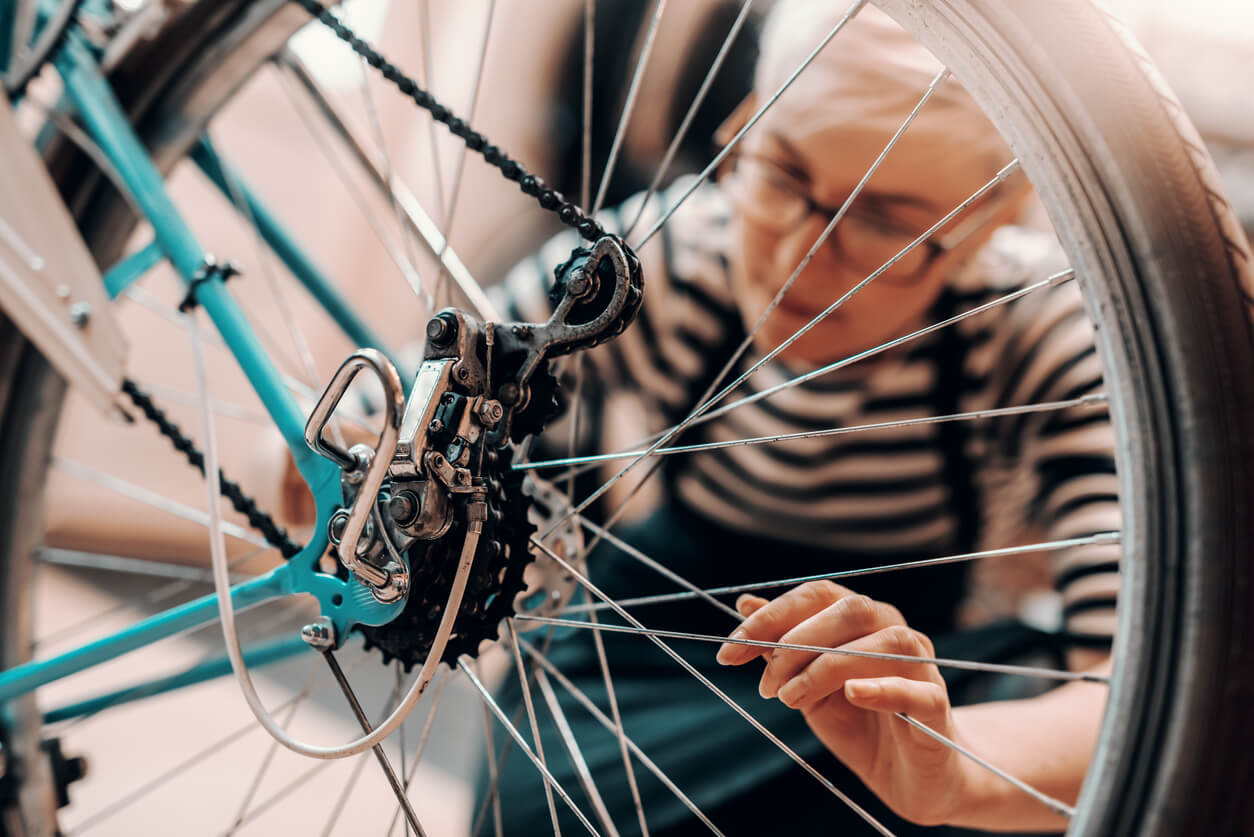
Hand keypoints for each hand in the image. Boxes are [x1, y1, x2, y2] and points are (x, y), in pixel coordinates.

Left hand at [716, 580, 973, 825]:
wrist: (908, 779)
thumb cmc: (858, 725)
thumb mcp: (807, 687)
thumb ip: (782, 648)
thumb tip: (745, 603)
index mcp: (863, 620)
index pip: (818, 595)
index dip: (771, 615)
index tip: (729, 649)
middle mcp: (895, 632)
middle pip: (851, 609)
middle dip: (796, 641)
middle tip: (765, 685)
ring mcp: (921, 667)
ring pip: (884, 642)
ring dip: (828, 667)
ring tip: (791, 699)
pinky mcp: (936, 707)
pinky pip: (916, 688)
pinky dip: (883, 687)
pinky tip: (851, 694)